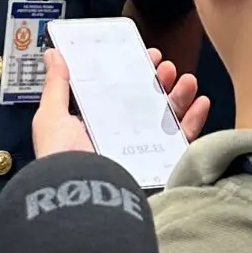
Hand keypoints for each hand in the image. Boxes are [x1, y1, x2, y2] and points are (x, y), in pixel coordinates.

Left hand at [31, 47, 211, 163]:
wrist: (82, 198)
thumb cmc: (63, 160)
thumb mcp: (51, 117)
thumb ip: (56, 85)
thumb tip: (53, 55)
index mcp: (93, 124)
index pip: (117, 91)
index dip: (132, 71)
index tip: (144, 54)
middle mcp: (118, 137)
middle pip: (146, 101)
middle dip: (159, 80)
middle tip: (166, 66)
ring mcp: (140, 152)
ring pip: (167, 117)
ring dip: (180, 95)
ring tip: (186, 80)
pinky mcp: (160, 166)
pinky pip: (182, 141)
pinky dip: (194, 120)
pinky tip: (200, 103)